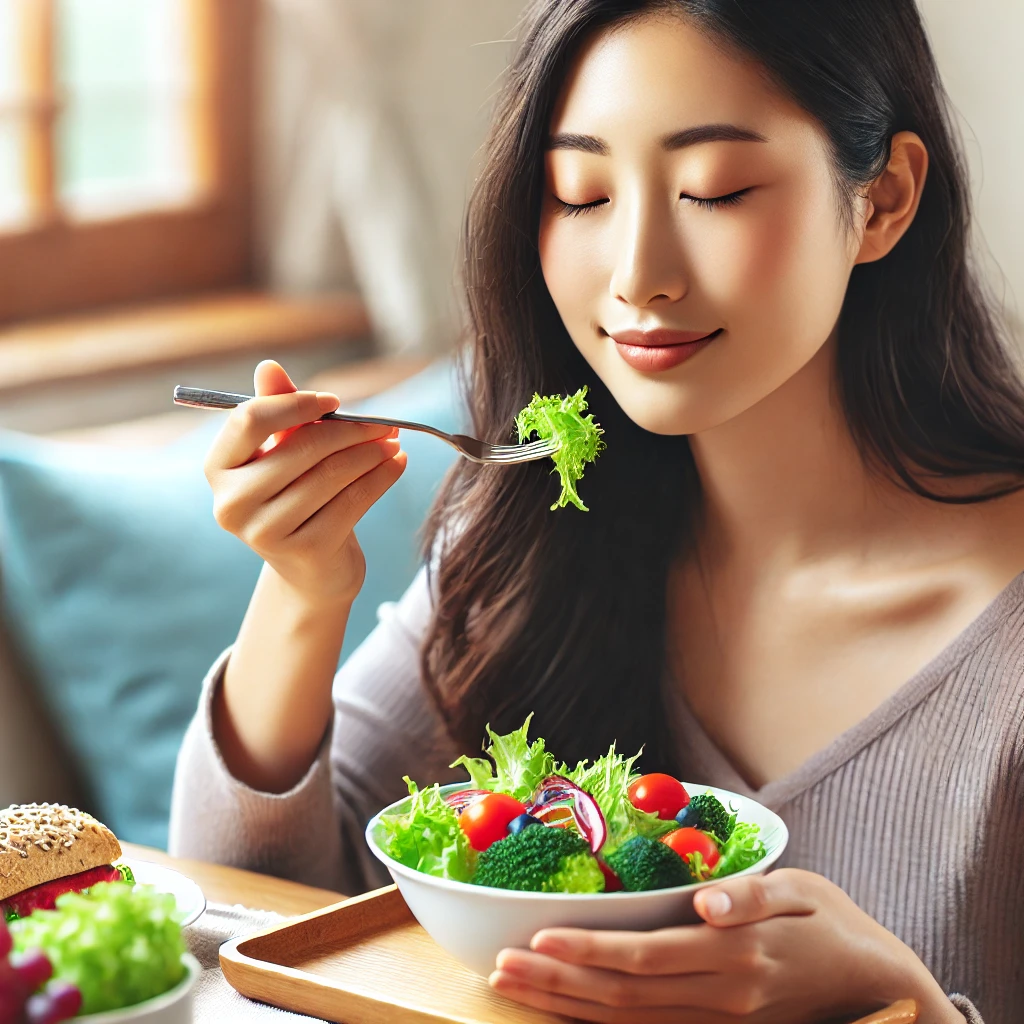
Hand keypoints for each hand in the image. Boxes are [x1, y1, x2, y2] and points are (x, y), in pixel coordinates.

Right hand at [204, 359, 406, 603]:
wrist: (312, 567)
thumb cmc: (296, 496)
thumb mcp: (284, 451)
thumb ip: (278, 409)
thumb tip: (268, 366)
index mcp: (218, 468)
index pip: (250, 419)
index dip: (296, 403)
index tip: (334, 401)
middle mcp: (232, 502)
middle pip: (301, 447)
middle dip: (351, 430)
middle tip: (385, 424)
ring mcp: (265, 532)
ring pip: (332, 474)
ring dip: (372, 453)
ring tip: (393, 442)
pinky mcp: (304, 551)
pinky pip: (353, 501)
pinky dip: (382, 477)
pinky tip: (398, 464)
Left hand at [489, 868, 964, 1022]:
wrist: (877, 987)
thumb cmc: (834, 925)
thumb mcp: (802, 893)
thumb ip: (751, 897)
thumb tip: (704, 901)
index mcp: (734, 957)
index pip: (646, 958)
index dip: (589, 950)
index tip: (539, 937)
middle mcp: (718, 999)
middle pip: (622, 997)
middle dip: (557, 981)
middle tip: (500, 967)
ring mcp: (717, 1023)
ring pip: (627, 1022)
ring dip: (566, 1005)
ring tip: (514, 986)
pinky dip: (599, 1022)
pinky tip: (563, 1008)